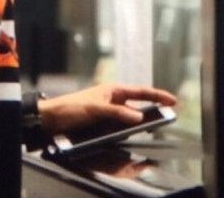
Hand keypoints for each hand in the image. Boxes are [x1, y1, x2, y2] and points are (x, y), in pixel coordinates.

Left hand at [37, 83, 175, 134]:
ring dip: (140, 121)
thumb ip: (117, 113)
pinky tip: (133, 133)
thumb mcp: (96, 109)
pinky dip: (129, 129)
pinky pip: (122, 126)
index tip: (172, 100)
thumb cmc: (71, 107)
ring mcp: (109, 111)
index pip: (139, 91)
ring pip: (130, 117)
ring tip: (153, 126)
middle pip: (138, 104)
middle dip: (153, 109)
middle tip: (167, 115)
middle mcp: (112, 99)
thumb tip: (138, 117)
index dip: (157, 95)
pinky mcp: (104, 123)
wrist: (52, 119)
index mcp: (112, 90)